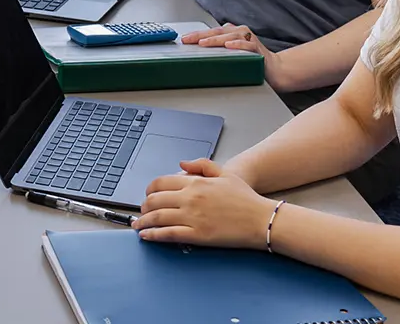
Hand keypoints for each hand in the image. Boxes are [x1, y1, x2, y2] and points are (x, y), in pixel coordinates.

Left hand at [134, 159, 277, 246]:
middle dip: (143, 207)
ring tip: (138, 225)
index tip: (147, 196)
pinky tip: (147, 236)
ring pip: (157, 217)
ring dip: (143, 222)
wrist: (261, 219)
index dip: (149, 190)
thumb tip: (181, 163)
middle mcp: (190, 198)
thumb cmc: (246, 198)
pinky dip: (153, 235)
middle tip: (141, 212)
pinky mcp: (197, 235)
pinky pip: (168, 234)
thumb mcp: (225, 173)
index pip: (161, 182)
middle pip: (155, 200)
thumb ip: (202, 165)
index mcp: (196, 182)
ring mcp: (193, 217)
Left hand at [182, 22, 284, 77]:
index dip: (197, 34)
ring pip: (230, 36)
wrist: (275, 70)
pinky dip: (238, 45)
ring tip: (203, 42)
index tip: (184, 39)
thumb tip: (199, 52)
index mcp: (232, 32)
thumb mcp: (232, 53)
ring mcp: (249, 39)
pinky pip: (247, 45)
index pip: (211, 31)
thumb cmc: (252, 60)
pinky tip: (229, 45)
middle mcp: (240, 32)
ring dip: (216, 39)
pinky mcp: (258, 49)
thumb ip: (219, 50)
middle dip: (200, 36)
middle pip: (217, 32)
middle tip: (187, 40)